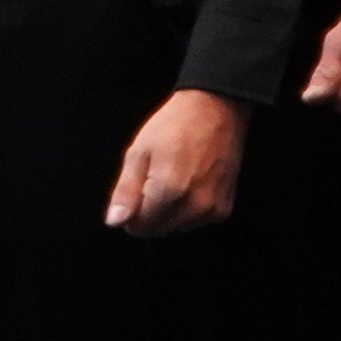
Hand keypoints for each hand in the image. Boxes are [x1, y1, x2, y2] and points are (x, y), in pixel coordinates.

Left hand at [104, 87, 245, 236]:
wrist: (216, 109)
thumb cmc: (174, 126)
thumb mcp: (139, 152)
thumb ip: (126, 191)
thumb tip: (115, 221)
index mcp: (168, 191)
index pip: (140, 227)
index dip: (131, 213)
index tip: (135, 193)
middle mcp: (194, 205)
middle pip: (159, 230)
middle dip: (149, 214)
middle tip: (152, 182)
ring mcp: (212, 208)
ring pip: (177, 227)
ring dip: (170, 213)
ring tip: (174, 179)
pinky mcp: (224, 207)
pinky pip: (197, 221)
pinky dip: (190, 210)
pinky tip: (190, 184)